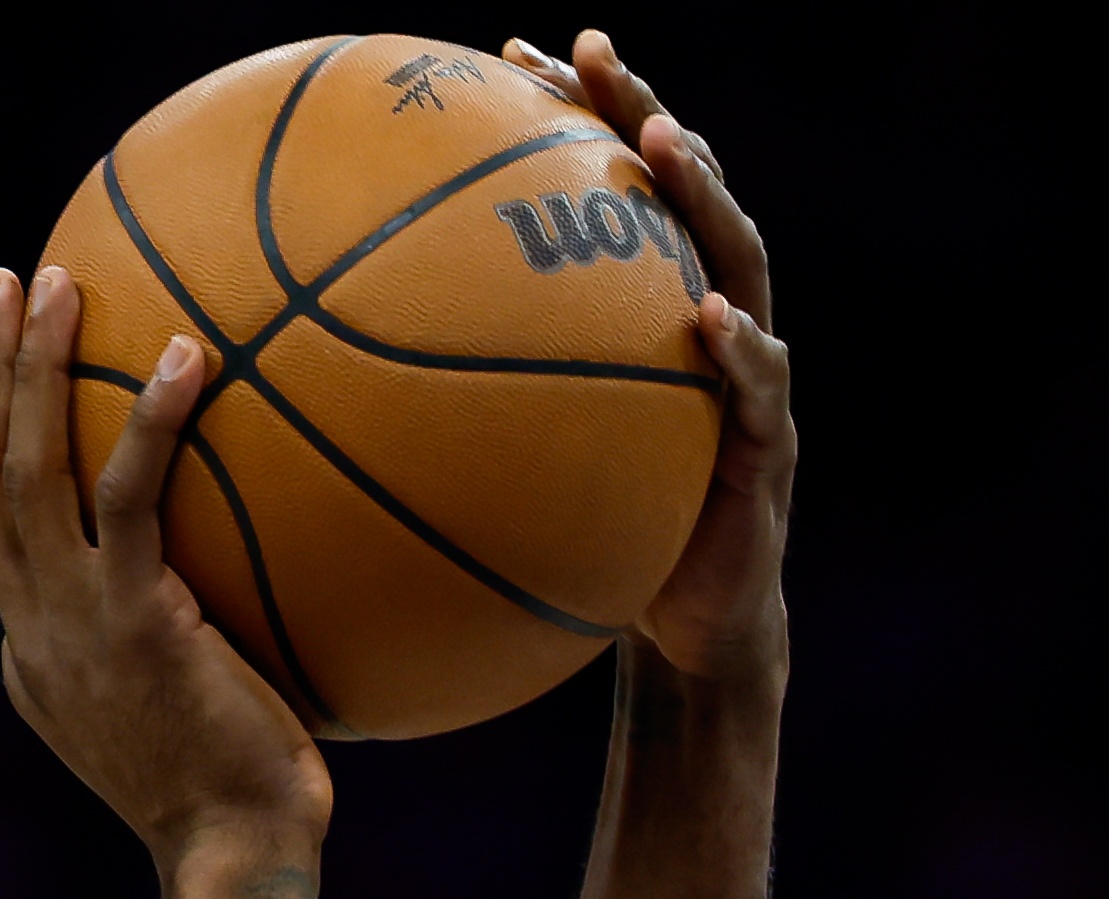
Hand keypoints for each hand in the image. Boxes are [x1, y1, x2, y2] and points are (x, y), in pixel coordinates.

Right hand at [0, 263, 331, 868]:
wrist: (235, 861)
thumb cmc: (241, 802)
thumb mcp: (187, 714)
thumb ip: (178, 637)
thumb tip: (234, 577)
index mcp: (31, 651)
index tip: (2, 360)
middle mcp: (31, 630)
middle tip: (2, 283)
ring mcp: (71, 628)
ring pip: (22, 473)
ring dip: (32, 369)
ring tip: (58, 281)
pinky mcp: (134, 624)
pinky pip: (130, 501)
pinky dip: (152, 422)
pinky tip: (188, 355)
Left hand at [512, 31, 792, 687]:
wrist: (691, 631)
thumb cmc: (603, 542)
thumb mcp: (526, 469)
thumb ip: (469, 417)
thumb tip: (338, 389)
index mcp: (653, 313)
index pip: (620, 192)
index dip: (576, 118)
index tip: (516, 53)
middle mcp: (712, 322)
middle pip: (684, 192)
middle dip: (642, 110)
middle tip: (593, 51)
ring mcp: (752, 379)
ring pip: (742, 261)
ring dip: (703, 194)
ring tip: (661, 142)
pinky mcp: (770, 450)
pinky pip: (761, 390)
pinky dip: (741, 350)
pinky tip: (711, 320)